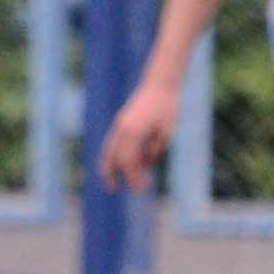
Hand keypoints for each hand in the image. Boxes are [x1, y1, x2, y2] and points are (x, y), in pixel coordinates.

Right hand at [96, 77, 180, 193]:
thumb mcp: (166, 133)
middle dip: (117, 175)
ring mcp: (119, 124)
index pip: (129, 162)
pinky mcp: (121, 121)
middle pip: (114, 158)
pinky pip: (111, 142)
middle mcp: (122, 129)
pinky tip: (115, 164)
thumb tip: (145, 164)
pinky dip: (110, 155)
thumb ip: (155, 151)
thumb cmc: (167, 107)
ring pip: (107, 150)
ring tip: (108, 180)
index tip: (143, 188)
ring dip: (107, 166)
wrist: (160, 84)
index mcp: (134, 133)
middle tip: (119, 189)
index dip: (134, 177)